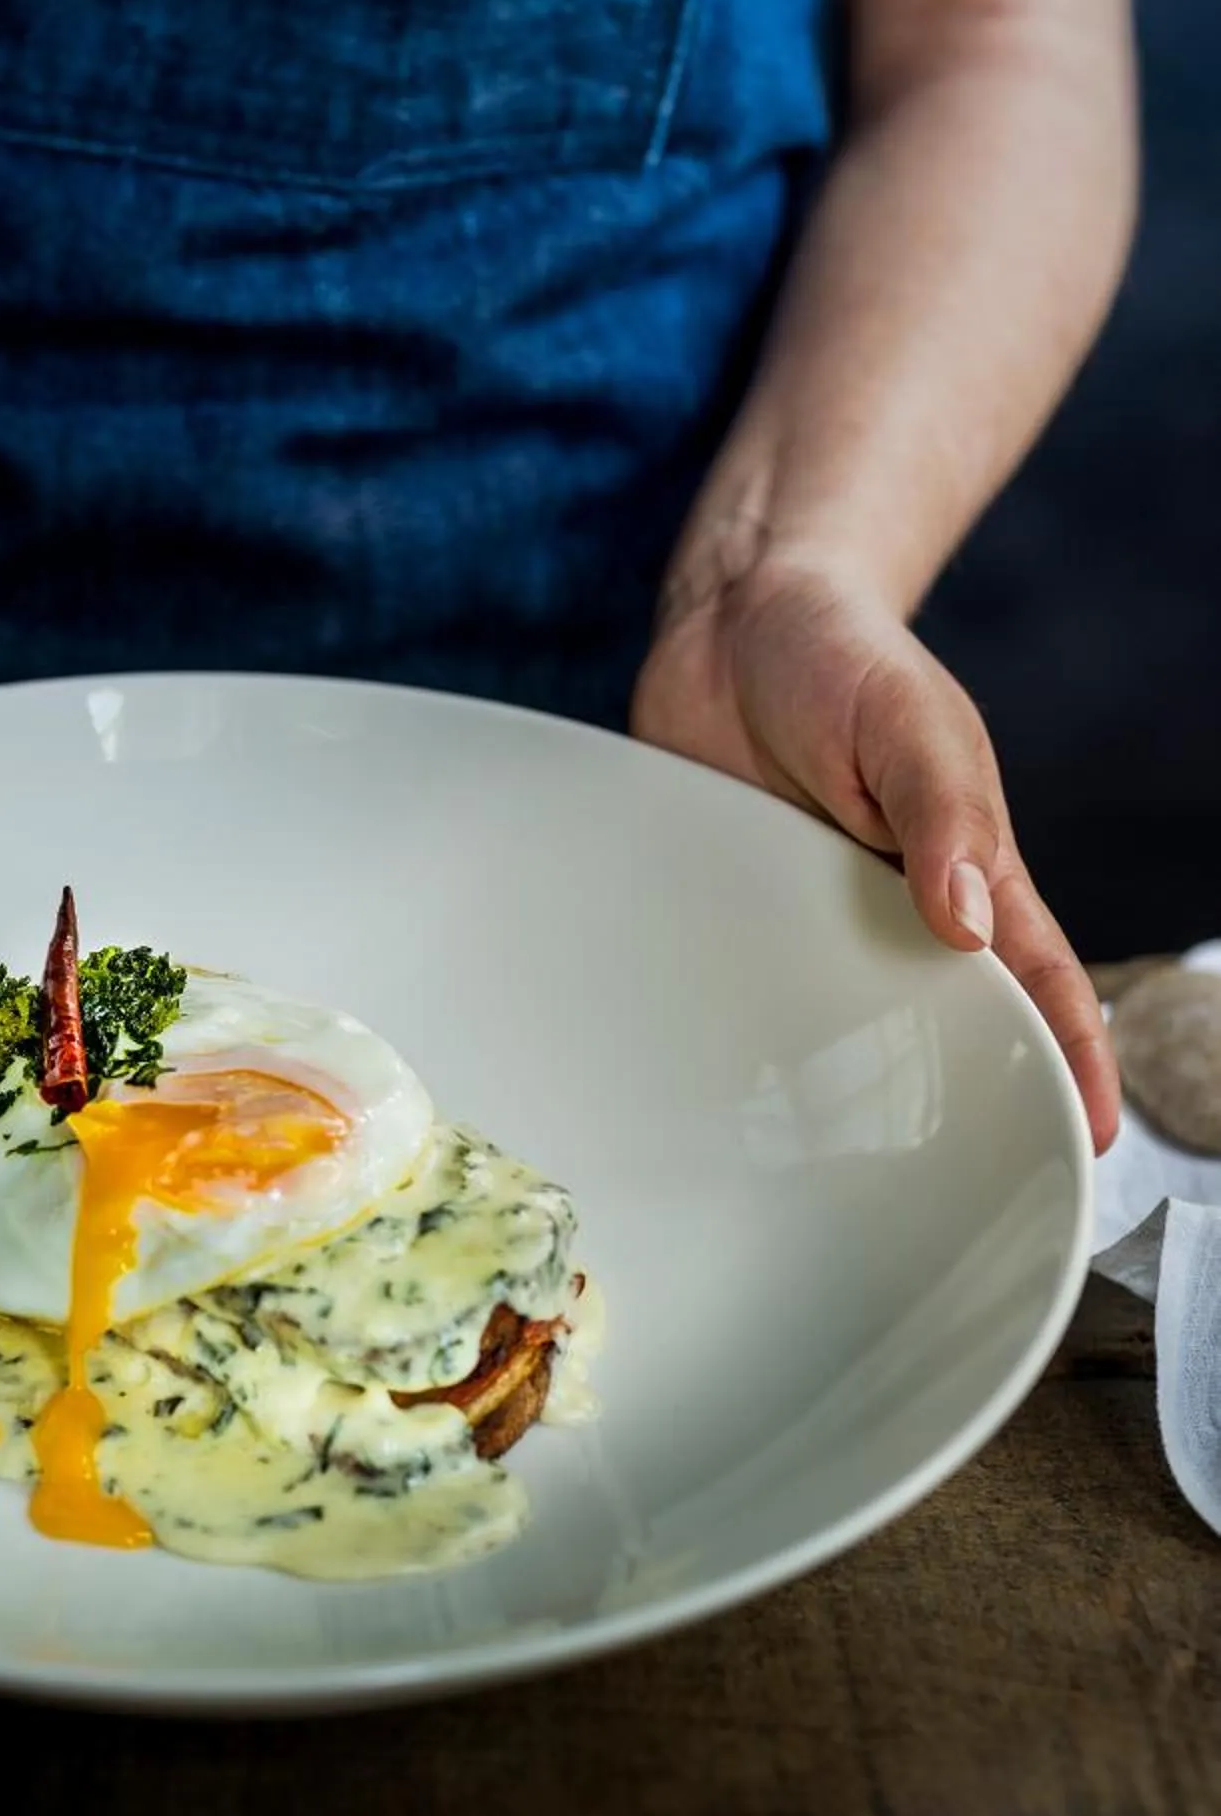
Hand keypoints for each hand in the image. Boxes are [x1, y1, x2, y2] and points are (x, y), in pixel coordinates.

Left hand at [631, 558, 1119, 1150]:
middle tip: (956, 1194)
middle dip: (959, 1103)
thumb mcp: (905, 721)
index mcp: (967, 868)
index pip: (1037, 980)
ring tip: (839, 1178)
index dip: (1073, 1061)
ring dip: (843, 1081)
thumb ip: (936, 814)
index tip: (1091, 1140)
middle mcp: (896, 907)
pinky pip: (745, 983)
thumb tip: (968, 923)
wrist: (730, 620)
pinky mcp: (737, 910)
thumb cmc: (840, 657)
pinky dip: (742, 1031)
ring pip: (840, 1019)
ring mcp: (813, 916)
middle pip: (940, 1024)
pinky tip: (724, 1092)